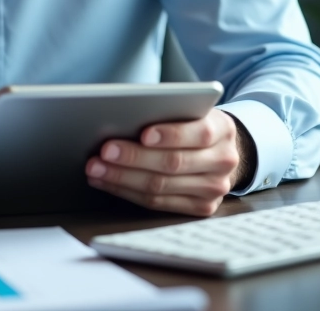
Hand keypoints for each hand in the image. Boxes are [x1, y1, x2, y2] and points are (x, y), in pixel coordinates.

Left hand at [85, 109, 254, 216]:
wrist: (219, 151)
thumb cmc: (193, 124)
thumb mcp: (191, 110)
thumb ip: (170, 111)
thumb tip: (125, 116)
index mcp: (223, 130)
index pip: (200, 133)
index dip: (170, 135)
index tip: (143, 134)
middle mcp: (223, 161)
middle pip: (174, 163)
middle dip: (134, 157)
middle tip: (104, 151)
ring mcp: (214, 189)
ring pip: (161, 186)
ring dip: (122, 178)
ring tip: (96, 168)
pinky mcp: (201, 208)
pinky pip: (158, 203)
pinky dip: (127, 192)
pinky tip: (107, 181)